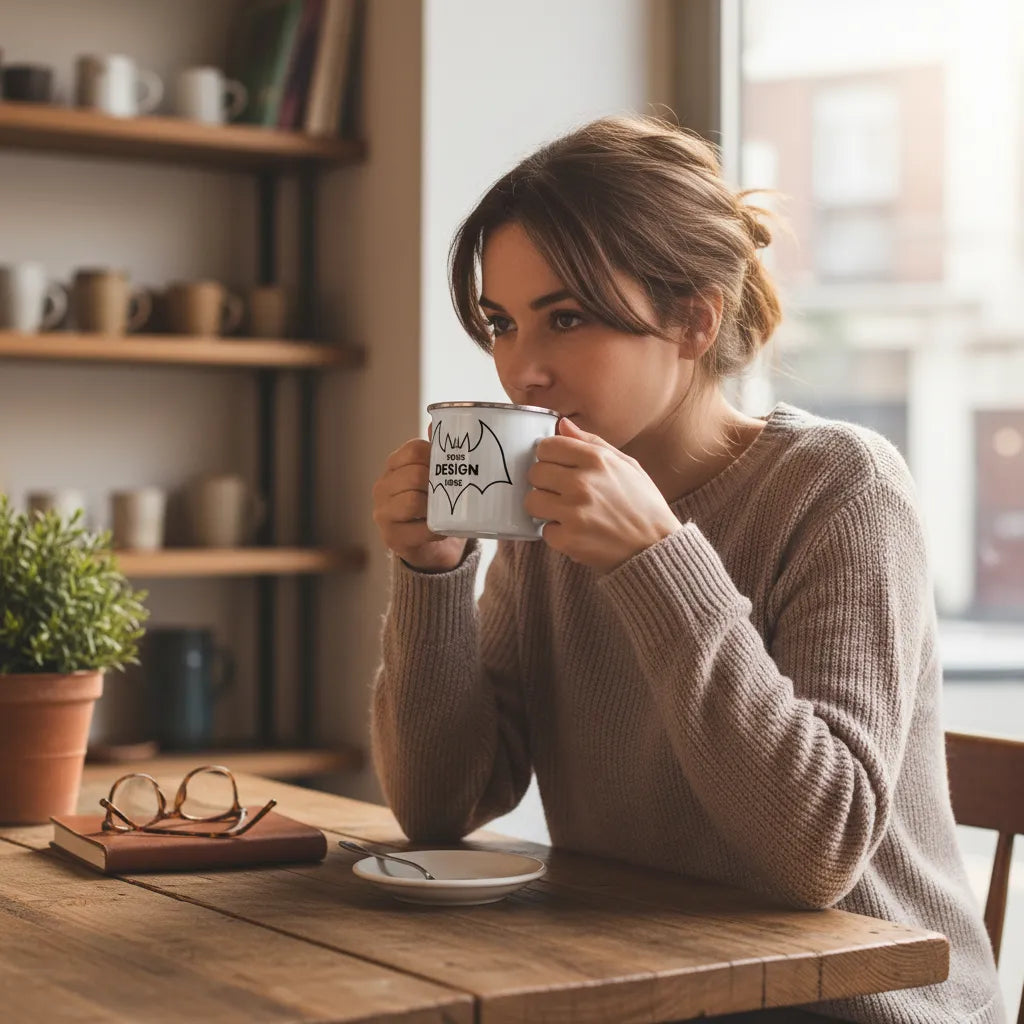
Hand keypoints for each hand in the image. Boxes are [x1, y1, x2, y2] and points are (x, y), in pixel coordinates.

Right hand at [372, 430, 467, 571]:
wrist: (432, 548)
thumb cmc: (436, 505)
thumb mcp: (438, 477)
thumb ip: (439, 453)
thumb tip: (436, 423)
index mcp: (394, 466)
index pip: (413, 450)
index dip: (436, 455)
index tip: (453, 464)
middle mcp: (382, 487)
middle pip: (414, 475)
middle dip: (438, 482)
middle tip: (454, 489)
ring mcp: (383, 513)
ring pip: (413, 500)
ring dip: (436, 506)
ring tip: (448, 508)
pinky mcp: (392, 538)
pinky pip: (420, 529)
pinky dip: (437, 529)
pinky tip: (444, 528)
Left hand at [524, 418, 681, 572]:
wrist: (656, 546)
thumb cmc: (643, 504)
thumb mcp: (626, 464)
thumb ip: (591, 442)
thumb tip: (561, 424)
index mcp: (596, 459)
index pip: (546, 446)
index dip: (550, 456)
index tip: (558, 466)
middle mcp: (582, 483)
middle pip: (535, 473)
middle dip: (545, 482)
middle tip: (562, 492)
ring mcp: (574, 512)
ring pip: (531, 501)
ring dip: (545, 507)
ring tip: (565, 511)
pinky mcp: (569, 539)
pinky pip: (544, 530)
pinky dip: (557, 533)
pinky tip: (576, 531)